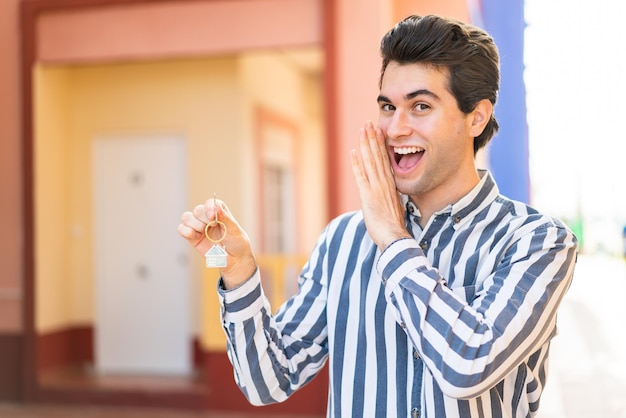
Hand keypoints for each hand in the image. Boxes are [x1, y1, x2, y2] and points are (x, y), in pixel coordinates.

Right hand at [177, 198, 256, 288]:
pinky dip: (186, 231)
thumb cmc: (237, 243)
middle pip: (197, 210)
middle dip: (203, 218)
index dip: (209, 207)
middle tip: (213, 227)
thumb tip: (217, 206)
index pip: (209, 203)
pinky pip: (182, 229)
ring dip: (195, 224)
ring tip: (204, 232)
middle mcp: (207, 218)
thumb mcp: (235, 229)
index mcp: (219, 212)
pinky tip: (197, 236)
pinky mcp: (192, 238)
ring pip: (186, 217)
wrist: (235, 260)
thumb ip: (225, 218)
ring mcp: (199, 227)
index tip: (212, 216)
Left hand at [350, 121, 409, 248]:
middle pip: (378, 156)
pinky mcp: (368, 196)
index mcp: (391, 185)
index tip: (378, 132)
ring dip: (366, 145)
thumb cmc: (394, 227)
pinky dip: (357, 164)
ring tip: (363, 130)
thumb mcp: (394, 208)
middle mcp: (384, 183)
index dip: (381, 145)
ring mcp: (376, 188)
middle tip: (370, 123)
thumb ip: (390, 198)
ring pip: (371, 162)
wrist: (394, 237)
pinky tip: (353, 152)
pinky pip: (361, 176)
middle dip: (373, 139)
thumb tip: (388, 196)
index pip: (385, 161)